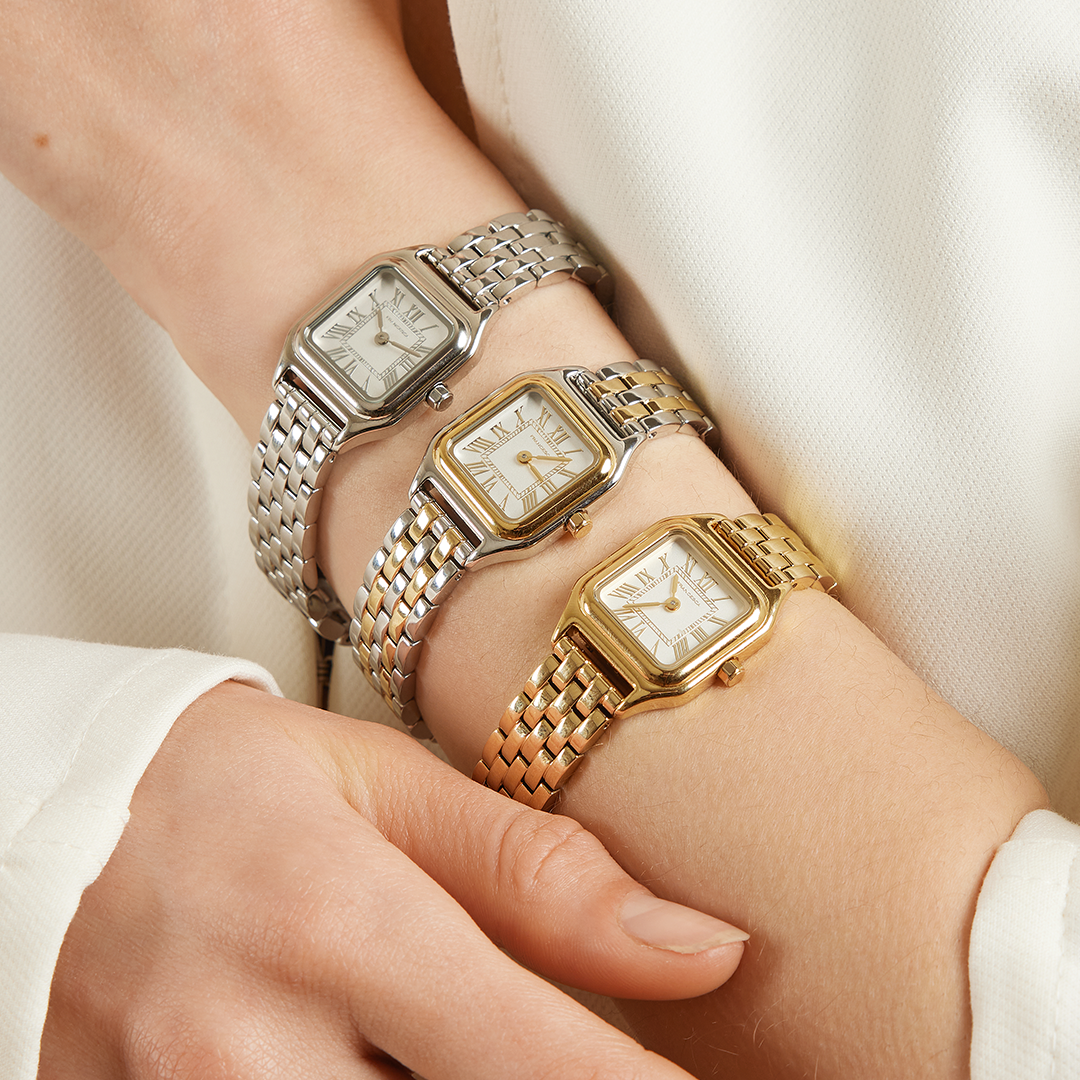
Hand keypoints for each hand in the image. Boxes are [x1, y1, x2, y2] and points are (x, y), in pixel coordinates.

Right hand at [40, 682, 745, 1079]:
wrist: (46, 815)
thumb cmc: (230, 783)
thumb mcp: (381, 784)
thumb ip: (536, 871)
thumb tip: (700, 948)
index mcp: (337, 922)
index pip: (539, 1056)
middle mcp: (257, 1048)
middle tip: (619, 1064)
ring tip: (490, 1045)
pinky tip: (397, 1068)